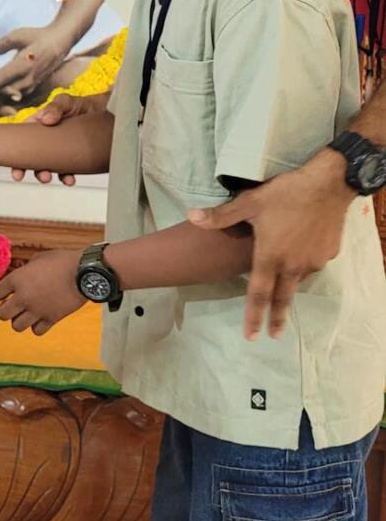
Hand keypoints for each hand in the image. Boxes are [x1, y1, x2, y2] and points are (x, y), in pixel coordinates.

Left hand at [0, 25, 73, 110]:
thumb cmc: (38, 36)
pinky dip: (1, 103)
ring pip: (9, 99)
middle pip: (4, 94)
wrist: (59, 43)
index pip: (5, 76)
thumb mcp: (20, 35)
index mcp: (25, 64)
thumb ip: (3, 42)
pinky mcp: (30, 88)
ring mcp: (30, 85)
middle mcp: (28, 78)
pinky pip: (14, 98)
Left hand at [0, 249, 83, 334]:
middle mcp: (24, 297)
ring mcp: (37, 310)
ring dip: (20, 320)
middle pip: (1, 315)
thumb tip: (22, 275)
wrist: (85, 272)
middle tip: (15, 305)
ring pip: (16, 326)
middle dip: (6, 310)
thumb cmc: (63, 261)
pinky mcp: (51, 319)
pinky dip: (37, 326)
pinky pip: (36, 331)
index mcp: (17, 279)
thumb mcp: (39, 258)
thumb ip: (26, 270)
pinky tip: (42, 317)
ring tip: (28, 313)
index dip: (0, 293)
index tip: (6, 293)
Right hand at [12, 91, 107, 185]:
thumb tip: (46, 119)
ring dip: (52, 176)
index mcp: (37, 127)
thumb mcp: (65, 101)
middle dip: (37, 171)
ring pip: (49, 168)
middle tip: (44, 175)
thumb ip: (55, 107)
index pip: (21, 144)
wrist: (103, 111)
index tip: (17, 173)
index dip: (16, 159)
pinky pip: (66, 171)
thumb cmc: (79, 104)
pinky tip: (70, 179)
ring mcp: (58, 152)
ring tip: (62, 178)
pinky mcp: (71, 158)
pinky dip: (67, 177)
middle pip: (33, 160)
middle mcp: (45, 142)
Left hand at [189, 150, 353, 339]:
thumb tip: (192, 217)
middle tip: (273, 335)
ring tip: (284, 289)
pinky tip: (300, 255)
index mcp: (270, 257)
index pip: (258, 295)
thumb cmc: (286, 193)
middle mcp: (293, 266)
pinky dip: (304, 265)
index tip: (251, 336)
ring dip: (289, 287)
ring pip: (298, 280)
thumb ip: (221, 215)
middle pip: (282, 299)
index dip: (253, 317)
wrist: (329, 184)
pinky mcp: (328, 253)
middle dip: (277, 319)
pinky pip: (312, 265)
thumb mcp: (250, 202)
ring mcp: (313, 261)